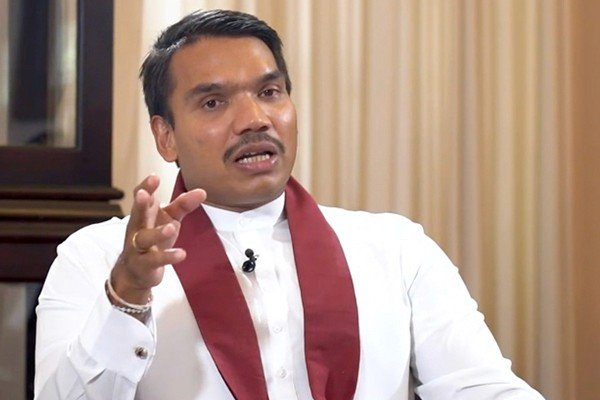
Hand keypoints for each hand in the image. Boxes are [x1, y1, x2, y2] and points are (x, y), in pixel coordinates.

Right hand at [110, 174, 205, 306]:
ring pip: (144, 239)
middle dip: (139, 204)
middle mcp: (137, 228)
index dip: (146, 187)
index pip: (141, 197)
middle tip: (144, 194)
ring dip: (157, 233)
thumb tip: (202, 191)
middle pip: (136, 214)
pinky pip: (154, 260)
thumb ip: (183, 205)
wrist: (136, 272)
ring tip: (171, 227)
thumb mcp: (169, 220)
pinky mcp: (144, 265)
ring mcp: (138, 248)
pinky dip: (167, 257)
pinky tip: (181, 254)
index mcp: (144, 214)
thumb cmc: (153, 239)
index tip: (154, 176)